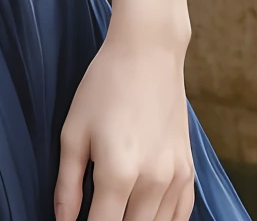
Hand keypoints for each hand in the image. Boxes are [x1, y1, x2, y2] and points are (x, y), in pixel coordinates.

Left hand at [53, 27, 196, 220]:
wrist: (148, 52)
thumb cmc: (105, 86)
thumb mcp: (74, 130)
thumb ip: (67, 183)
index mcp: (118, 172)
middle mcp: (152, 181)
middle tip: (97, 213)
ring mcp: (175, 178)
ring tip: (117, 211)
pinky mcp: (188, 171)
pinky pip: (180, 217)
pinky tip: (145, 215)